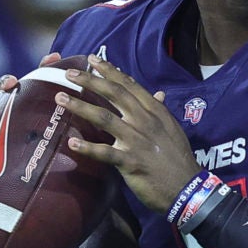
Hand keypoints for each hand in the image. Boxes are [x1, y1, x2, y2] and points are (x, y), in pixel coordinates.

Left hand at [60, 55, 199, 213]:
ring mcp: (136, 140)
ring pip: (104, 118)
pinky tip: (71, 142)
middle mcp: (144, 121)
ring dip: (80, 106)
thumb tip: (158, 94)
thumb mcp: (173, 129)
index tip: (93, 60)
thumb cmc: (179, 159)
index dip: (110, 71)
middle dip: (90, 81)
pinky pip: (104, 152)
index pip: (129, 85)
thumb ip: (161, 110)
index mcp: (155, 111)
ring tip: (60, 97)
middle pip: (113, 94)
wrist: (187, 188)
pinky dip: (87, 147)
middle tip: (69, 72)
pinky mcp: (129, 162)